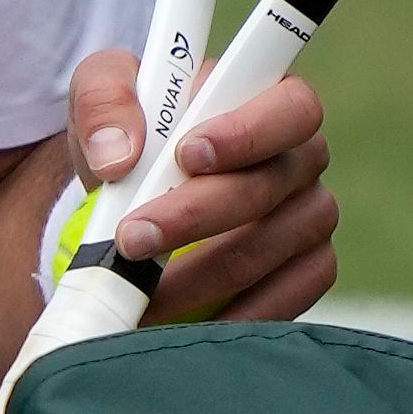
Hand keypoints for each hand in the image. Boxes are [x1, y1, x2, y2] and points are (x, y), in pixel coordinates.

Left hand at [63, 43, 336, 328]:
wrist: (132, 193)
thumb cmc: (132, 129)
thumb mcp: (102, 89)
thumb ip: (103, 102)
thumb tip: (117, 154)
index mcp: (269, 98)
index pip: (290, 108)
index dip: (247, 132)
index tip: (185, 155)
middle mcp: (301, 157)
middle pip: (268, 187)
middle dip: (193, 217)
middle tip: (130, 239)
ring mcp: (310, 218)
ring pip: (268, 249)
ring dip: (197, 274)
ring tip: (139, 289)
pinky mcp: (305, 272)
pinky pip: (284, 301)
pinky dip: (230, 316)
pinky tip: (184, 324)